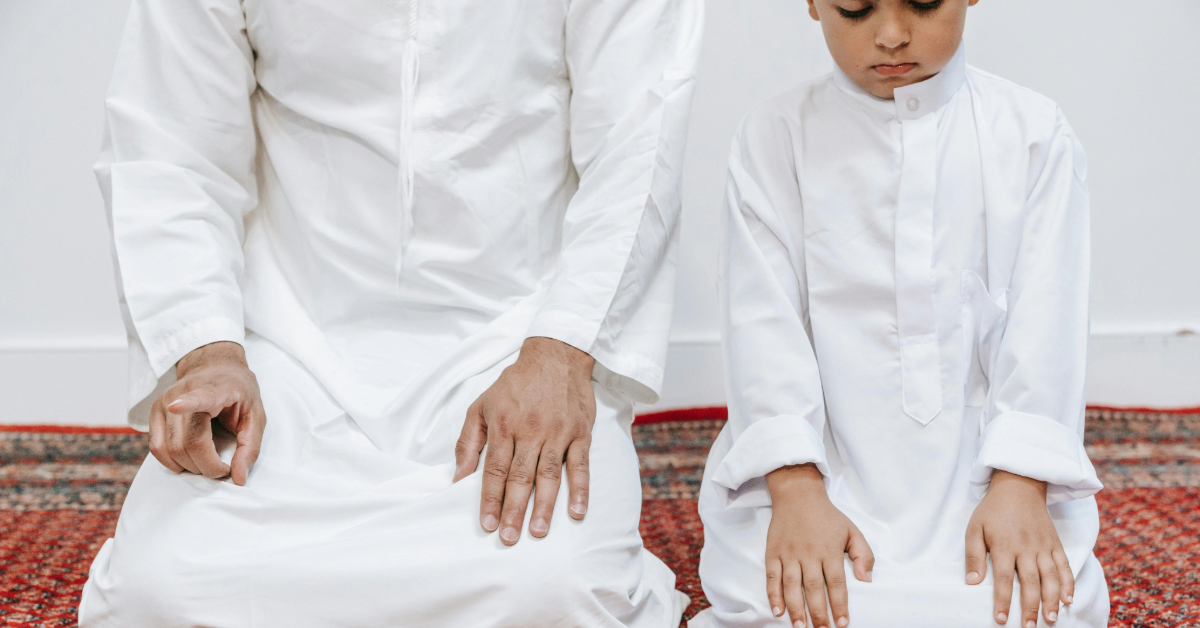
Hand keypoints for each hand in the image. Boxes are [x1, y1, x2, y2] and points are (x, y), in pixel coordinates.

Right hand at [149, 341, 266, 485]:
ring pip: (170, 450)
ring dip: (190, 466)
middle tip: (223, 466)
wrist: (216, 367)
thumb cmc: (238, 392)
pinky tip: (189, 459)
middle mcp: (183, 393)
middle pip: (188, 442)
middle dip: (207, 466)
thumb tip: (238, 478)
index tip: (175, 406)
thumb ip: (250, 447)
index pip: (200, 397)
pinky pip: (157, 448)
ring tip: (208, 460)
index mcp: (215, 389)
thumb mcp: (256, 415)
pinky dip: (173, 462)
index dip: (187, 403)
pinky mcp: (154, 413)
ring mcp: (164, 402)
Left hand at [453, 336, 595, 545]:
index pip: (494, 469)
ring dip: (544, 506)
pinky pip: (580, 465)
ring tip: (538, 532)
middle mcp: (531, 431)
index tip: (487, 524)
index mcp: (504, 425)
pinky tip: (577, 512)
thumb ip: (468, 441)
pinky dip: (580, 489)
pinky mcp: (580, 433)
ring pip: (549, 475)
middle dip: (513, 510)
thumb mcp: (481, 405)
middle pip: (521, 477)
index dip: (490, 499)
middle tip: (509, 537)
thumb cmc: (515, 384)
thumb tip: (457, 476)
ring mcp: (558, 433)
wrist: (555, 356)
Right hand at [765, 464, 873, 627]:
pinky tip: (778, 611)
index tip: (842, 623)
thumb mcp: (852, 531)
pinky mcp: (773, 552)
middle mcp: (808, 553)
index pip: (836, 583)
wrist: (797, 494)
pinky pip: (772, 577)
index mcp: (829, 549)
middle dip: (818, 613)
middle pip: (813, 588)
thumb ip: (863, 555)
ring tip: (801, 626)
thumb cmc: (827, 516)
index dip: (839, 605)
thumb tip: (866, 580)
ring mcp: (788, 553)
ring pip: (791, 585)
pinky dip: (773, 595)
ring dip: (796, 608)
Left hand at [966, 470, 1073, 626]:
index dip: (1002, 600)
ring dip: (1052, 600)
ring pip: (1051, 577)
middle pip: (1030, 582)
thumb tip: (972, 582)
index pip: (1002, 578)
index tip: (1001, 619)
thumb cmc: (993, 510)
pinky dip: (1068, 583)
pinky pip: (1065, 566)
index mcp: (1004, 545)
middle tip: (1029, 627)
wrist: (1019, 486)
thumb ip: (973, 555)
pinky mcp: (1056, 543)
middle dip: (1030, 607)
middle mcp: (1027, 547)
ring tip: (1051, 619)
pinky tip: (1068, 599)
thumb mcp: (975, 528)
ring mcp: (1044, 546)